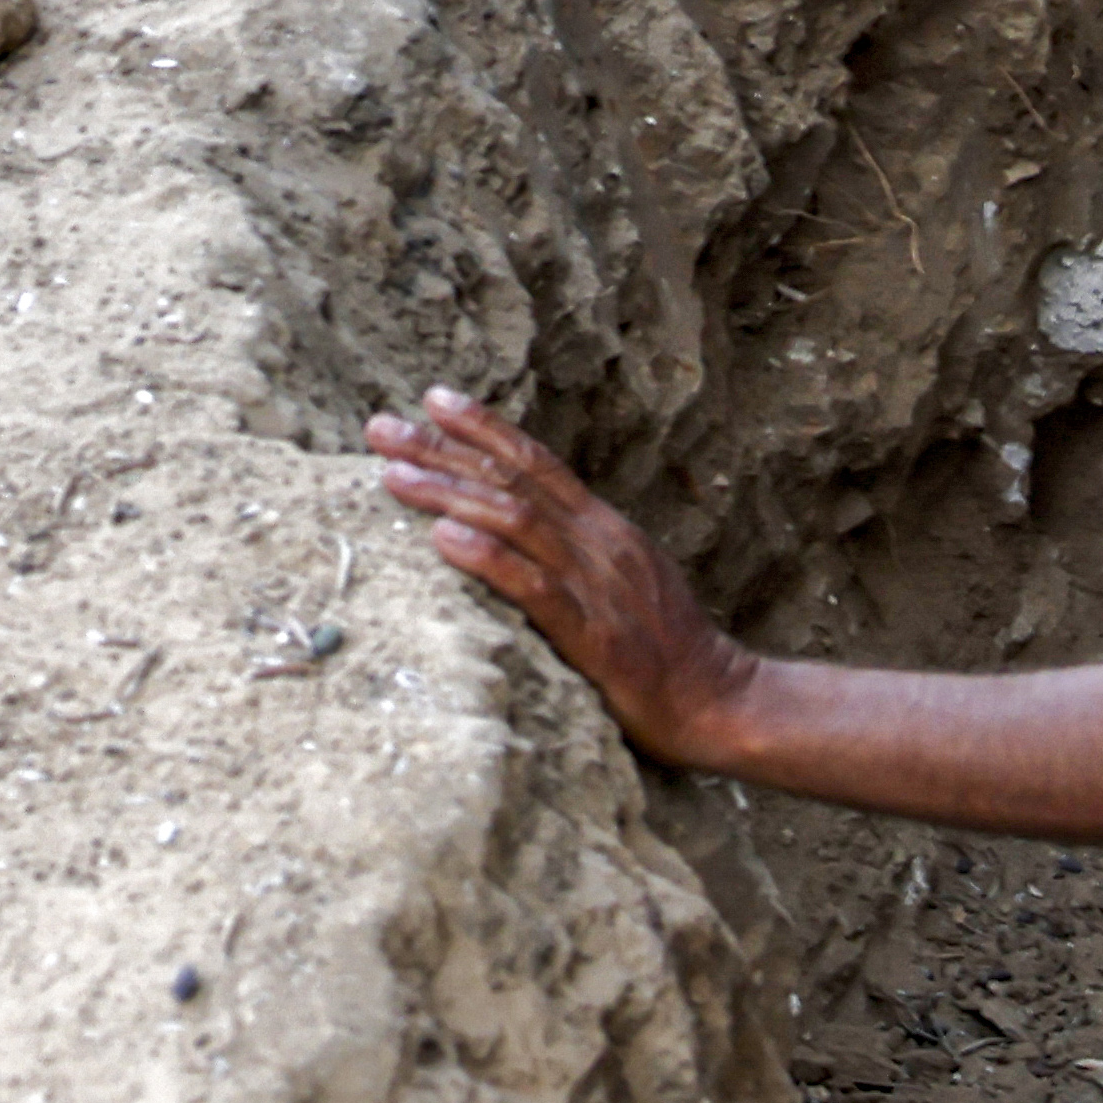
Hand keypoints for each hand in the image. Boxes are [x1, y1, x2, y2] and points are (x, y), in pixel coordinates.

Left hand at [363, 388, 750, 761]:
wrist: (720, 702)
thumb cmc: (669, 652)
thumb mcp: (628, 582)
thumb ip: (578, 554)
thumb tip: (519, 534)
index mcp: (605, 529)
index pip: (537, 461)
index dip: (484, 426)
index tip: (432, 400)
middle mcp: (599, 544)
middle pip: (512, 480)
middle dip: (442, 450)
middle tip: (382, 428)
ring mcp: (597, 586)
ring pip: (513, 521)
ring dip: (448, 492)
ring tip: (392, 475)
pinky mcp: (593, 635)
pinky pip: (532, 586)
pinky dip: (486, 557)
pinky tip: (444, 538)